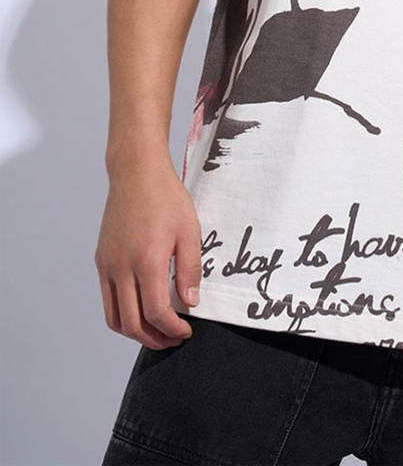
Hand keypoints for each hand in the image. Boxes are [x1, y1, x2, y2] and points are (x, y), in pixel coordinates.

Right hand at [94, 154, 201, 348]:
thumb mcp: (190, 231)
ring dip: (135, 332)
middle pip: (132, 323)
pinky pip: (107, 299)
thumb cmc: (167, 199)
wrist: (137, 175)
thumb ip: (190, 270)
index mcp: (148, 261)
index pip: (157, 312)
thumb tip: (190, 303)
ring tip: (157, 332)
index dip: (173, 329)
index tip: (186, 331)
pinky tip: (140, 310)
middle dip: (154, 339)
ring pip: (114, 317)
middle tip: (173, 339)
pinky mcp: (101, 261)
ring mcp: (108, 266)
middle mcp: (122, 268)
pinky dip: (121, 315)